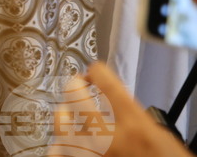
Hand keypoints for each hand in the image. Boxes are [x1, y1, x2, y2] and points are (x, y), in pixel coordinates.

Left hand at [48, 62, 191, 156]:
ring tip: (69, 111)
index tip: (95, 70)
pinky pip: (60, 151)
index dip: (97, 71)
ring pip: (61, 123)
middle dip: (75, 85)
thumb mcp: (159, 135)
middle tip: (78, 85)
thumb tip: (117, 103)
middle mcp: (109, 139)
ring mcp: (93, 153)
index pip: (107, 83)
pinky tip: (64, 142)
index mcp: (135, 126)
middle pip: (75, 97)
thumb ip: (136, 116)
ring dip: (64, 113)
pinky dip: (60, 145)